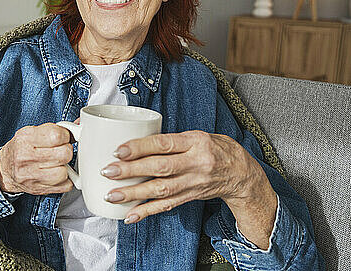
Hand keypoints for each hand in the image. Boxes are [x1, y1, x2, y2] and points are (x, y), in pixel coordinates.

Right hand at [0, 121, 76, 195]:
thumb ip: (56, 128)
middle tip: (60, 150)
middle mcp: (27, 157)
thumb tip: (80, 123)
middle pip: (64, 154)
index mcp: (26, 138)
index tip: (63, 137)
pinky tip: (56, 174)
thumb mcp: (33, 132)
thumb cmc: (21, 148)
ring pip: (65, 172)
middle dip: (66, 151)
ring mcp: (32, 176)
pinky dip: (65, 180)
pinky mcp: (39, 189)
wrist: (5, 169)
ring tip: (57, 163)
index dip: (65, 136)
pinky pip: (65, 186)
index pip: (57, 135)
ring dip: (65, 167)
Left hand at [101, 130, 276, 247]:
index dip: (141, 147)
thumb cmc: (215, 148)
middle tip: (109, 172)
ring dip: (134, 194)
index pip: (164, 144)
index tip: (119, 150)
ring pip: (161, 189)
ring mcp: (194, 183)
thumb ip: (171, 140)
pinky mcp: (190, 197)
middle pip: (160, 168)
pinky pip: (167, 206)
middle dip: (132, 171)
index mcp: (195, 142)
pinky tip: (131, 215)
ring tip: (113, 195)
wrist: (242, 172)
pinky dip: (147, 211)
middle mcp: (195, 163)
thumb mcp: (196, 135)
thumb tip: (136, 142)